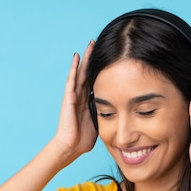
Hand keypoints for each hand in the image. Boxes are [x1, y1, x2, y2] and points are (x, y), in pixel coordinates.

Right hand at [53, 40, 97, 159]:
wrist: (71, 146)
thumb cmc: (83, 139)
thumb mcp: (101, 122)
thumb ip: (108, 113)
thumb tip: (123, 110)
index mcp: (88, 101)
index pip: (95, 80)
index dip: (101, 69)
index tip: (109, 57)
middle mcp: (80, 95)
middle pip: (87, 72)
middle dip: (93, 58)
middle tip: (98, 43)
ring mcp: (73, 96)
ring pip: (80, 72)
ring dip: (85, 58)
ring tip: (90, 45)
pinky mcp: (68, 98)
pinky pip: (71, 80)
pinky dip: (74, 68)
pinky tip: (77, 57)